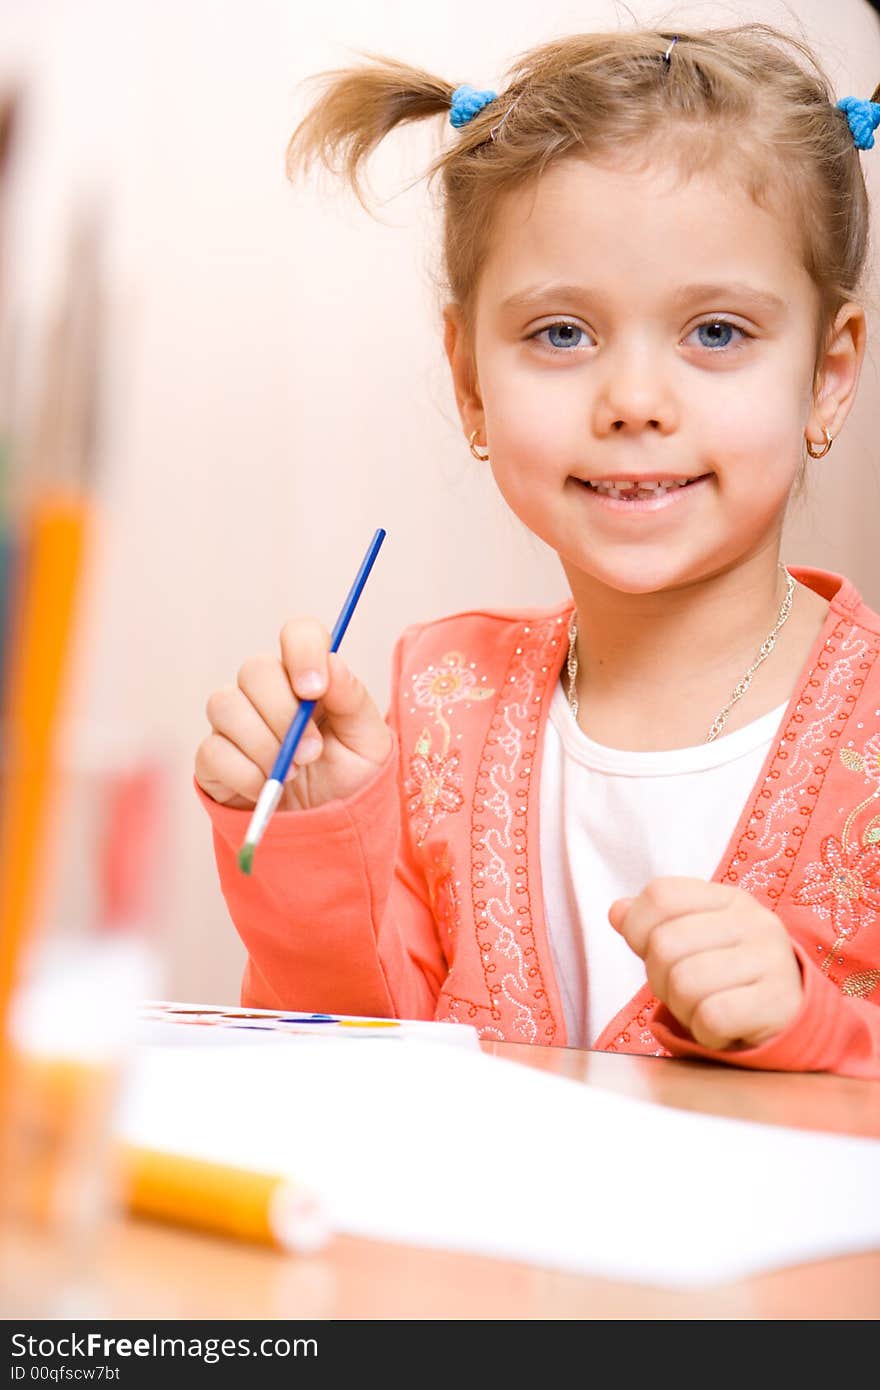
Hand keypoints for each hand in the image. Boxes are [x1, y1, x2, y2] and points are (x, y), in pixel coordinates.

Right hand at [195, 617, 392, 811]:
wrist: (327, 828)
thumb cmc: (350, 777)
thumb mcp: (369, 742)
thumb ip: (353, 699)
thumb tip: (332, 663)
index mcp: (309, 677)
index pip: (298, 633)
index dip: (302, 652)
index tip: (313, 690)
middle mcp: (267, 691)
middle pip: (255, 669)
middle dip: (283, 714)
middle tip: (312, 753)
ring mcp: (235, 721)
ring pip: (225, 705)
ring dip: (264, 745)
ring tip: (294, 774)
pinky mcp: (213, 757)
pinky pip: (213, 751)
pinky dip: (246, 775)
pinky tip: (268, 790)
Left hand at [607, 878, 802, 1050]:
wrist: (786, 1019)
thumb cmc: (726, 977)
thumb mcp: (692, 941)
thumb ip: (652, 925)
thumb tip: (617, 911)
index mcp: (728, 898)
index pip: (660, 894)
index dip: (637, 928)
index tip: (649, 951)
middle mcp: (755, 921)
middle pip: (665, 944)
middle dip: (659, 979)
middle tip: (682, 992)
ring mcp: (772, 959)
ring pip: (685, 983)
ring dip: (682, 1009)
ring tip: (703, 1009)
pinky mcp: (779, 1002)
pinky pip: (712, 1017)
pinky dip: (706, 1032)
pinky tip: (722, 1029)